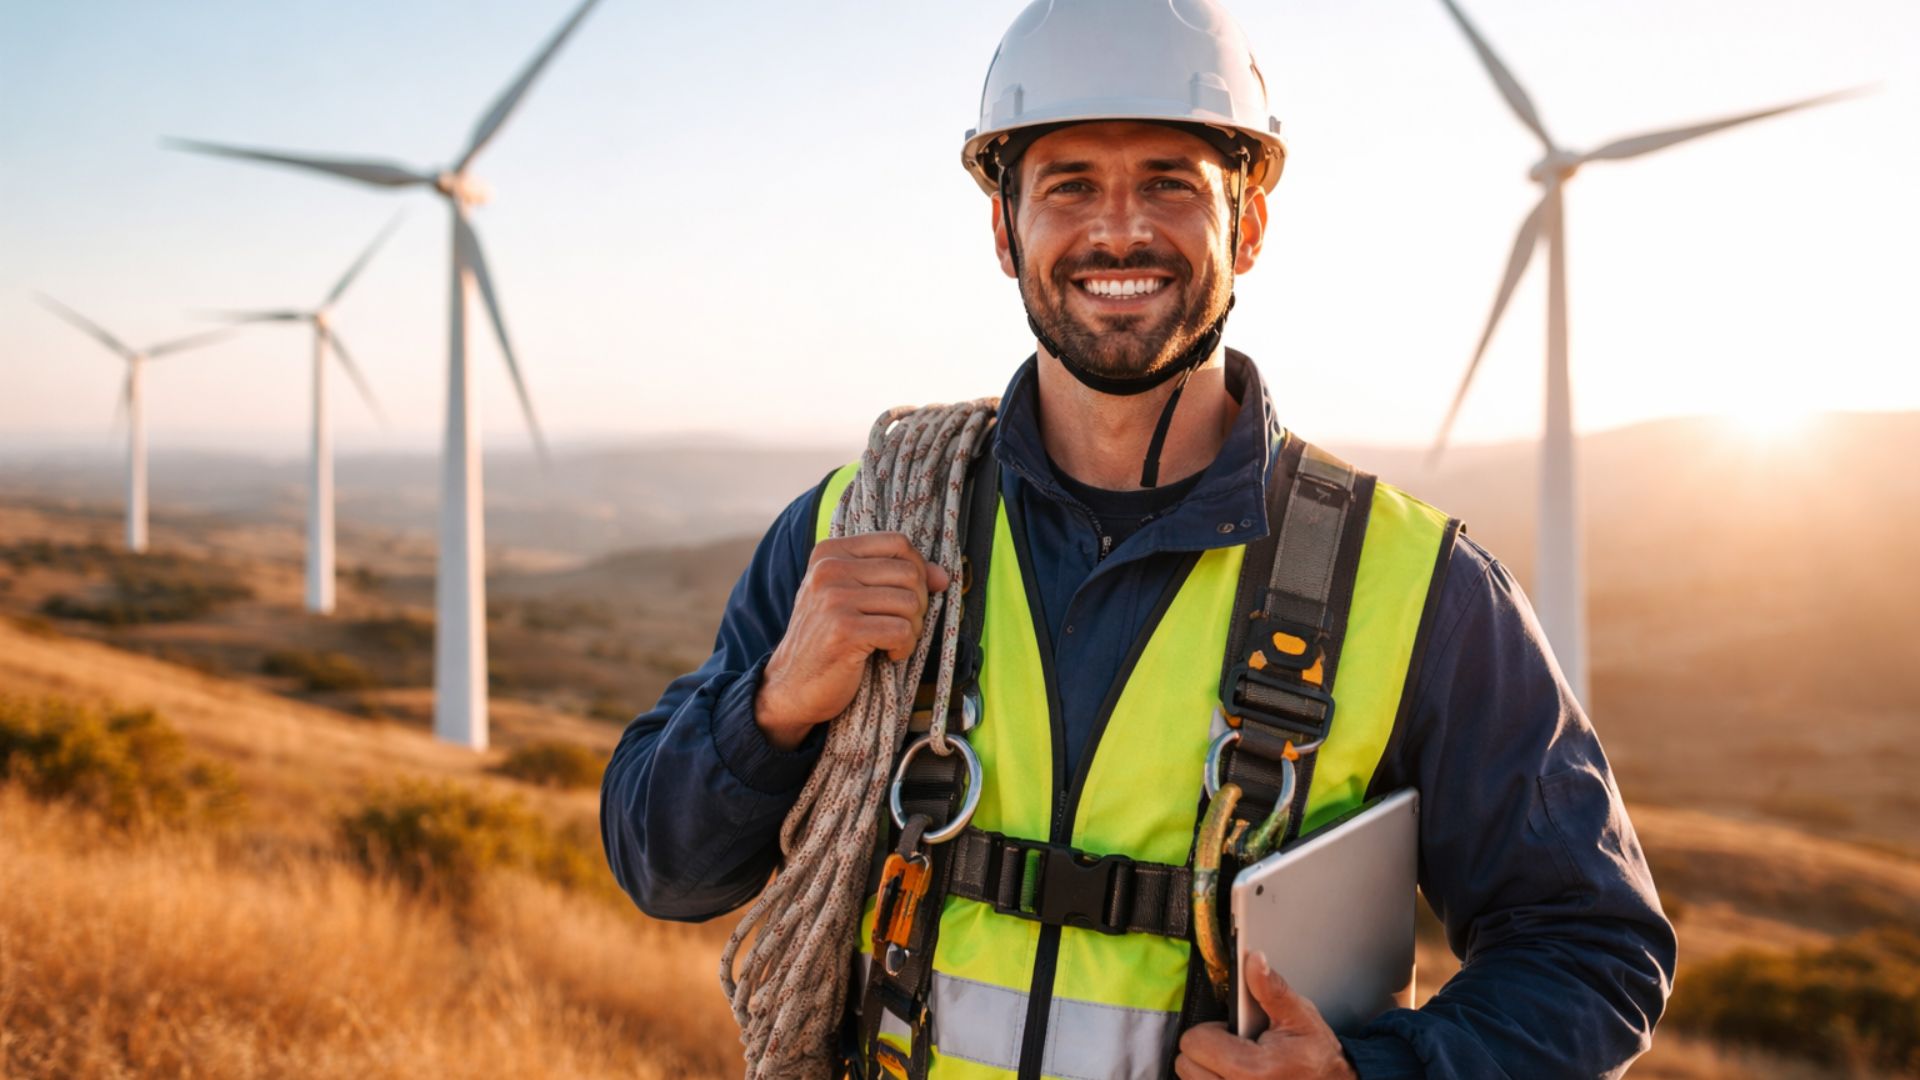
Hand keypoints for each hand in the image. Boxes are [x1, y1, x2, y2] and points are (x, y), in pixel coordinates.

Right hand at [755, 532, 950, 749]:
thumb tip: (942, 575)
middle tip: (903, 626)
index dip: (919, 568)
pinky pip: (901, 630)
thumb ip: (891, 577)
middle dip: (918, 604)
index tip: (915, 595)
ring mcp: (834, 599)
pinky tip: (887, 655)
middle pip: (909, 573)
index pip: (897, 542)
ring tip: (893, 642)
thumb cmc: (828, 639)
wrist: (792, 685)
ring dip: (912, 629)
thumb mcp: (850, 596)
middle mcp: (829, 569)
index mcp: (830, 552)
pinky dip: (903, 647)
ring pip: (909, 603)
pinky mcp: (844, 630)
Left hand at [1174, 953, 1356, 1079]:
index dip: (1211, 1029)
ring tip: (1237, 1062)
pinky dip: (1212, 1078)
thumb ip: (1270, 988)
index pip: (1195, 1042)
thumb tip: (1253, 960)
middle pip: (1186, 1064)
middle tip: (1236, 1047)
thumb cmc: (1314, 1055)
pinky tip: (1233, 1074)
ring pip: (1191, 1079)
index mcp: (1253, 1069)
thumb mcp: (1298, 1015)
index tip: (1233, 1031)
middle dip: (1206, 1049)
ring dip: (1207, 1068)